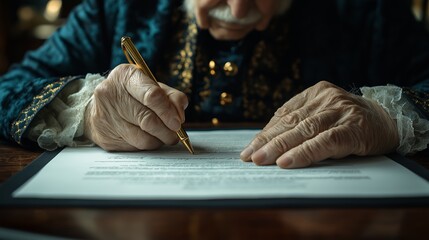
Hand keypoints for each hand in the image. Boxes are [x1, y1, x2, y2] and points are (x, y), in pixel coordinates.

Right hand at [84, 64, 187, 150]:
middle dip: (167, 130)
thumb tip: (179, 115)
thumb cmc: (132, 95)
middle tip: (176, 133)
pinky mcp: (105, 137)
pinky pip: (135, 147)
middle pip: (147, 119)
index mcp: (125, 76)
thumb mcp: (153, 87)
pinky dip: (148, 144)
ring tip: (165, 136)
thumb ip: (171, 97)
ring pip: (142, 138)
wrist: (100, 107)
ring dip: (159, 140)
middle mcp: (111, 94)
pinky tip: (149, 138)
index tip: (178, 122)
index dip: (168, 111)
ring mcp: (106, 117)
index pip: (151, 96)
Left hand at [240, 81, 398, 167]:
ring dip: (279, 147)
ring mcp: (340, 111)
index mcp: (315, 93)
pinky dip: (304, 153)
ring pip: (303, 130)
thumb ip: (302, 123)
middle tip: (248, 156)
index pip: (284, 114)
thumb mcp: (324, 115)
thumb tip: (270, 144)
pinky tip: (287, 162)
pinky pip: (324, 141)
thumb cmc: (350, 121)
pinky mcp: (353, 128)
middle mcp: (326, 98)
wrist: (390, 119)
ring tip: (260, 160)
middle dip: (266, 141)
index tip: (250, 148)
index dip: (265, 132)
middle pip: (290, 122)